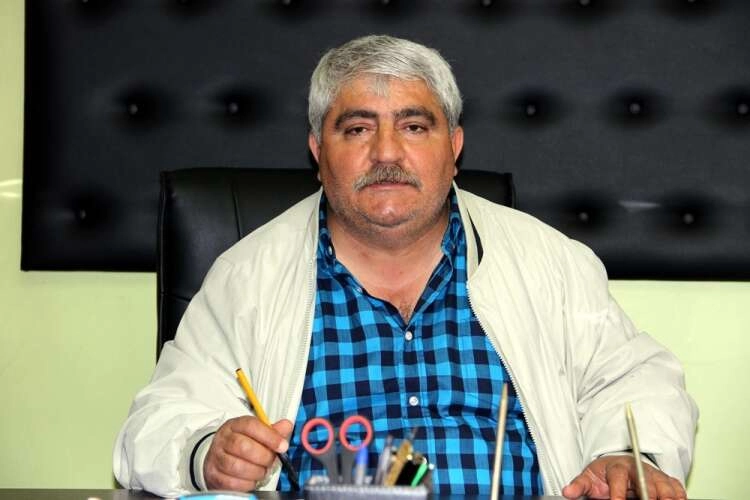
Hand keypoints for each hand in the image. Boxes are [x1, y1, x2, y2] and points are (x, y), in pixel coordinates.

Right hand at [203, 416, 292, 491]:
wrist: (218, 457)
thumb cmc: (241, 443)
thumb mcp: (256, 432)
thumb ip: (273, 430)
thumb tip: (287, 426)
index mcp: (235, 425)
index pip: (251, 426)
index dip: (270, 436)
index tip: (282, 446)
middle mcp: (223, 439)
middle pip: (243, 447)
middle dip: (264, 457)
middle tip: (272, 461)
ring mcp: (217, 457)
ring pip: (238, 466)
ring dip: (257, 471)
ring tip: (263, 470)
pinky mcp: (215, 475)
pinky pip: (233, 483)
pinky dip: (248, 483)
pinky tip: (253, 479)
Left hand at [562, 455, 685, 499]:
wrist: (620, 465)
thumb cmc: (605, 474)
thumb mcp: (589, 478)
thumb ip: (580, 486)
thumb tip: (567, 492)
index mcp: (617, 467)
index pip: (618, 478)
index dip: (618, 492)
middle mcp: (639, 469)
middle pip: (648, 483)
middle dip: (649, 496)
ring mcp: (655, 475)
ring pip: (666, 486)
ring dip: (666, 497)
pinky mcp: (668, 481)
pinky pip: (678, 489)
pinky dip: (679, 497)